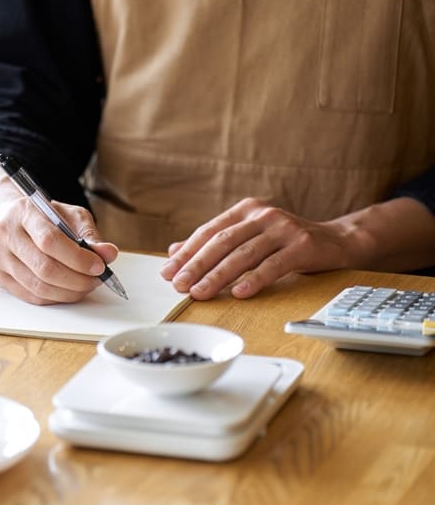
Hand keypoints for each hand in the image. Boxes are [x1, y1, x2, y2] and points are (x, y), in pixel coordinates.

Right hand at [0, 167, 118, 303]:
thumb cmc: (37, 215)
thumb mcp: (65, 214)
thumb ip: (88, 233)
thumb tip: (108, 254)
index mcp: (23, 212)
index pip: (50, 241)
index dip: (77, 258)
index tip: (98, 266)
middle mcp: (5, 234)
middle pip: (44, 268)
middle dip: (77, 280)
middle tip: (95, 281)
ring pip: (37, 286)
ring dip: (68, 292)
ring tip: (84, 287)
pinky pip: (29, 296)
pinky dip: (53, 298)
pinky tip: (66, 291)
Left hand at [159, 197, 351, 299]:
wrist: (336, 241)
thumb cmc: (285, 243)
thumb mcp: (248, 238)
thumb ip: (214, 243)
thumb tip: (173, 250)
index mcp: (245, 211)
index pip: (208, 231)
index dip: (186, 252)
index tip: (167, 272)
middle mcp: (263, 215)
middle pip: (222, 242)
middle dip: (196, 265)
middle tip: (178, 285)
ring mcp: (284, 228)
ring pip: (243, 254)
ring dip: (218, 275)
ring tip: (200, 293)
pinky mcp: (303, 245)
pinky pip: (273, 265)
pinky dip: (254, 279)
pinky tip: (238, 293)